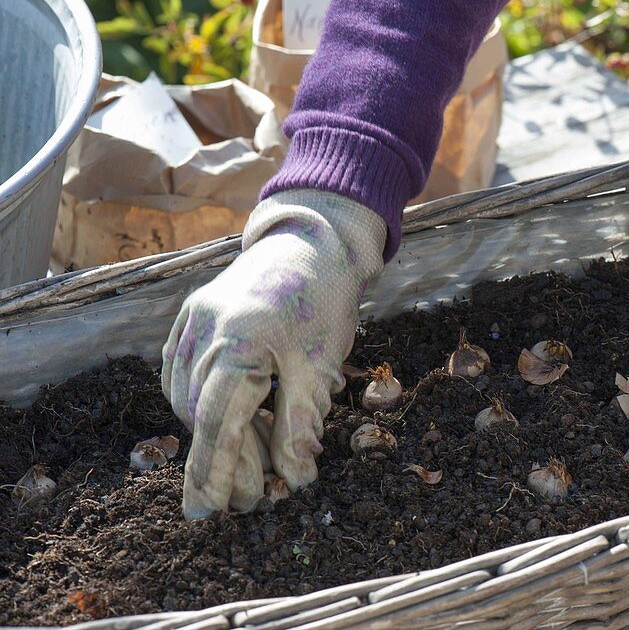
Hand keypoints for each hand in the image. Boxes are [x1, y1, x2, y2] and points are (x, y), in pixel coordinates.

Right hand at [162, 190, 384, 518]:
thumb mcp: (322, 363)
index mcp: (241, 339)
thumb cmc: (324, 299)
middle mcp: (206, 330)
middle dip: (222, 459)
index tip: (210, 510)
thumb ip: (302, 419)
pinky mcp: (191, 317)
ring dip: (214, 434)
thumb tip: (294, 479)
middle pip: (202, 413)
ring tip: (247, 466)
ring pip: (188, 395)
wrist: (311, 242)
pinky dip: (201, 402)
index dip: (216, 469)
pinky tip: (225, 424)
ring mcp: (193, 321)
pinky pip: (181, 371)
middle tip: (247, 500)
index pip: (220, 419)